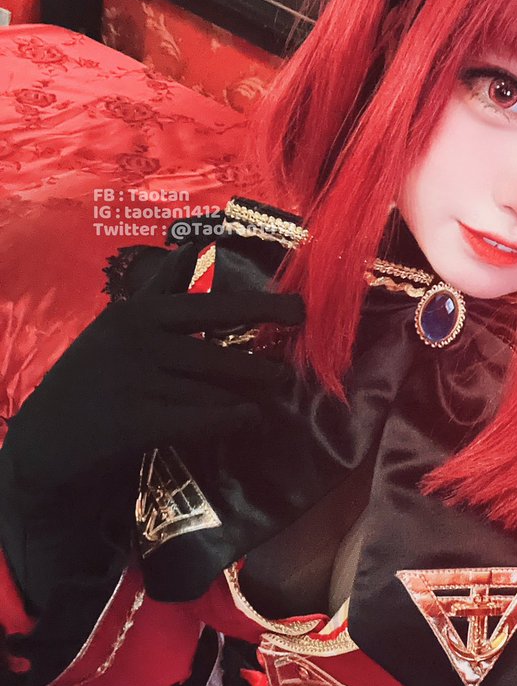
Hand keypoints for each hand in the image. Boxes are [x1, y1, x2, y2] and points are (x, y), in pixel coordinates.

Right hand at [1, 243, 305, 513]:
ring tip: (269, 389)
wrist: (48, 440)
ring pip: (215, 385)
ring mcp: (136, 378)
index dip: (255, 301)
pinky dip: (232, 418)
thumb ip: (161, 288)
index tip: (299, 303)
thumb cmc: (95, 377)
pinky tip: (248, 417)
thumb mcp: (121, 324)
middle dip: (263, 338)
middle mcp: (138, 337)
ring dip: (248, 390)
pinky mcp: (136, 419)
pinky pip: (202, 417)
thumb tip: (195, 244)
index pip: (204, 300)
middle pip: (219, 339)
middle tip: (296, 338)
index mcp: (138, 312)